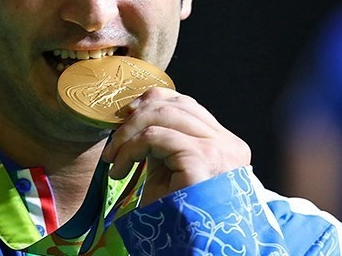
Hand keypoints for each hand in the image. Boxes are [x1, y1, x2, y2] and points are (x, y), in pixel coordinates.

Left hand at [101, 88, 250, 205]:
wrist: (186, 249)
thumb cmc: (176, 213)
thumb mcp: (168, 166)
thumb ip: (162, 137)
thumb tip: (135, 110)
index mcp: (224, 142)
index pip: (186, 103)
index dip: (152, 101)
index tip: (126, 115)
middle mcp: (228, 143)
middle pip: (173, 105)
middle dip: (134, 118)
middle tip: (113, 144)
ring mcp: (218, 150)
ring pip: (163, 116)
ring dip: (128, 134)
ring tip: (114, 158)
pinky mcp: (201, 160)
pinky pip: (154, 137)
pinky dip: (130, 149)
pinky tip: (120, 170)